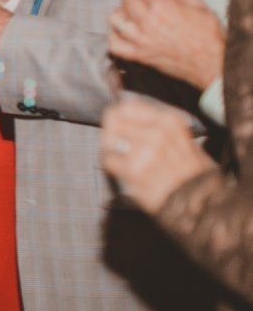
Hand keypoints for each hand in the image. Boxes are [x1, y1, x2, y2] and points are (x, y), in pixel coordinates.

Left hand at [100, 98, 216, 213]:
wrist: (202, 203)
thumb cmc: (192, 173)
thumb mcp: (182, 139)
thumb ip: (155, 126)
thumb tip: (124, 114)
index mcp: (169, 121)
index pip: (127, 107)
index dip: (117, 117)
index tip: (116, 126)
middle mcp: (157, 132)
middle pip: (113, 122)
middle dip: (110, 134)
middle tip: (117, 147)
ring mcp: (146, 151)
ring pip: (109, 142)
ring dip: (114, 153)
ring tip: (129, 164)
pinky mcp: (136, 171)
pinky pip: (109, 161)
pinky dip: (114, 168)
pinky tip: (130, 175)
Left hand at [108, 0, 225, 89]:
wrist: (213, 63)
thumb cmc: (209, 35)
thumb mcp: (197, 5)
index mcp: (163, 5)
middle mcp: (148, 20)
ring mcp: (141, 39)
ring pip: (115, 18)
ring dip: (122, 12)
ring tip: (132, 13)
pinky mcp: (139, 55)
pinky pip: (114, 44)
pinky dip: (115, 36)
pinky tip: (123, 31)